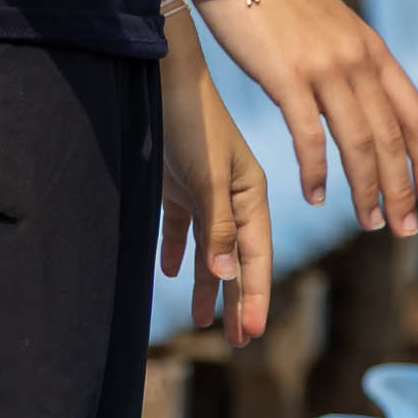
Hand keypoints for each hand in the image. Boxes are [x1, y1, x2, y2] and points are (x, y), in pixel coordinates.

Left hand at [159, 38, 272, 344]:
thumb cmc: (190, 122)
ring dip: (208, 282)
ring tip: (203, 320)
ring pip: (210, 248)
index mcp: (251, 193)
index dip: (254, 295)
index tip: (250, 334)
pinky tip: (171, 272)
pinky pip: (181, 227)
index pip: (256, 256)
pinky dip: (178, 251)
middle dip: (238, 298)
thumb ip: (217, 227)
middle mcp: (233, 195)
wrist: (160, 77)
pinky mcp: (177, 183)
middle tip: (240, 340)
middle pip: (238, 257)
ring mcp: (205, 189)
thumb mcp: (206, 177)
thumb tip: (229, 276)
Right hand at [165, 0, 417, 235]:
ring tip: (370, 221)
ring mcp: (324, 66)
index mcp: (373, 51)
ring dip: (367, 187)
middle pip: (393, 136)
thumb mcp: (329, 29)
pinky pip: (308, 134)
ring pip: (360, 140)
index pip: (416, 116)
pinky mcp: (286, 74)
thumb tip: (360, 100)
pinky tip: (317, 196)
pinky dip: (316, 170)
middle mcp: (358, 60)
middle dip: (405, 188)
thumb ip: (349, 64)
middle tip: (407, 228)